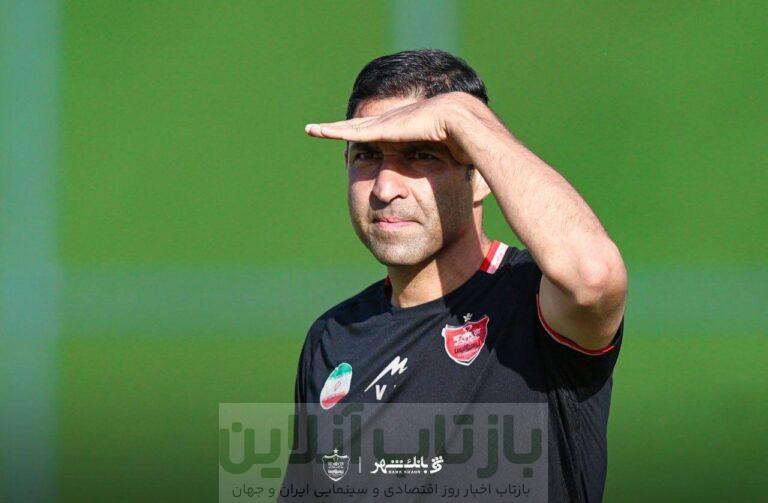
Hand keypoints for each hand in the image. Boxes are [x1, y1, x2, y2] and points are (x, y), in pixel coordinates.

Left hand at [303, 92, 480, 164]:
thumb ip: (442, 168)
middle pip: (361, 128)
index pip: (380, 135)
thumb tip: (464, 185)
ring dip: (331, 129)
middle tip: (319, 130)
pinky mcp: (381, 129)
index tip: (353, 141)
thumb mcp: (447, 162)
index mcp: (407, 132)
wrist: (463, 123)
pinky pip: (351, 131)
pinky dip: (334, 131)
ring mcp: (386, 125)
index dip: (366, 136)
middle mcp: (392, 125)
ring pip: (352, 128)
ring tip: (312, 130)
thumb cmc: (464, 143)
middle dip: (340, 128)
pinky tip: (319, 131)